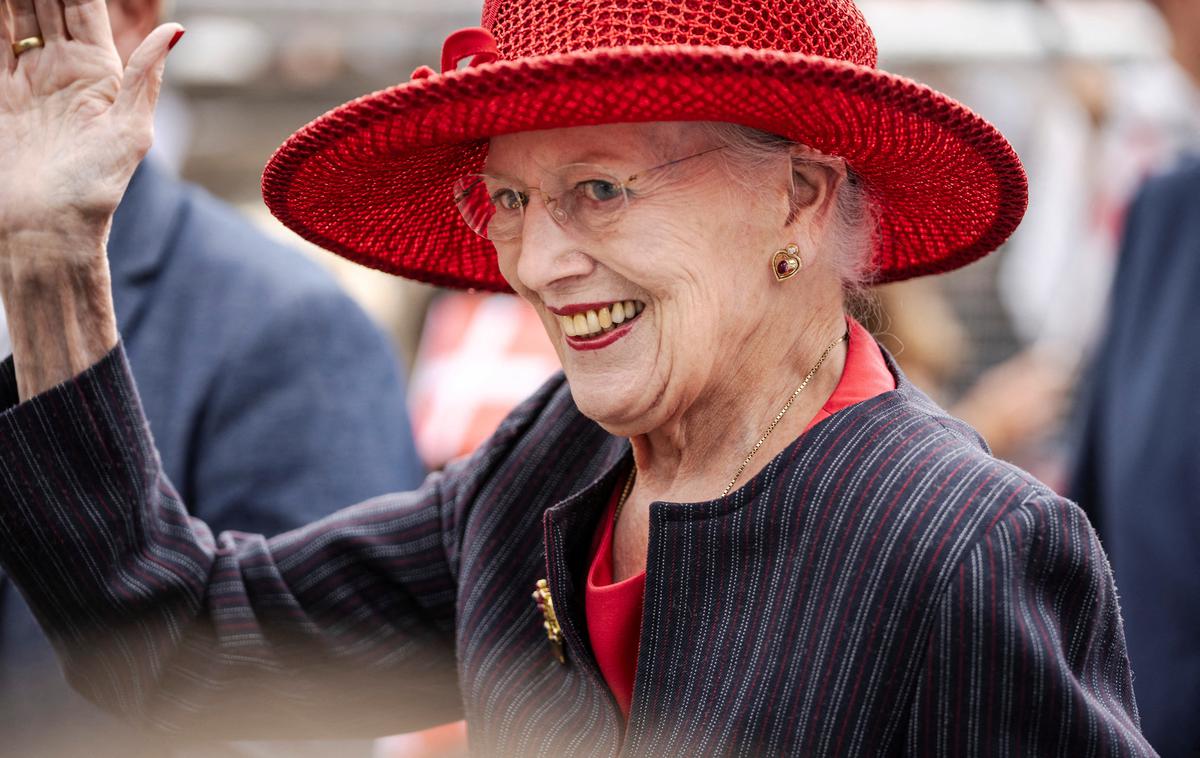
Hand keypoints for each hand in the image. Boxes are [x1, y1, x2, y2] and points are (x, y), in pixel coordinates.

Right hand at [0, 0, 181, 399]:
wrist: (45, 230)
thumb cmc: (95, 191)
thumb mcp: (130, 132)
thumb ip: (144, 77)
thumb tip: (176, 30)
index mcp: (99, 73)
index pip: (83, 7)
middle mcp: (62, 71)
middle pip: (46, 5)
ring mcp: (26, 80)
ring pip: (14, 16)